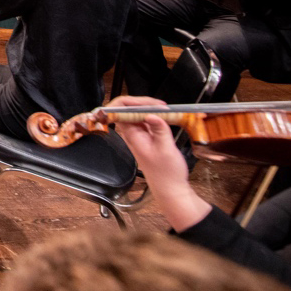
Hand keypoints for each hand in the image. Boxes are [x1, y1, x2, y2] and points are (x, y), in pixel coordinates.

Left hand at [104, 95, 210, 230]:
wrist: (170, 188)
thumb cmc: (167, 172)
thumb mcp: (166, 149)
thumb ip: (159, 130)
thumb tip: (152, 114)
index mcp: (131, 135)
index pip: (120, 111)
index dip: (132, 102)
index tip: (152, 103)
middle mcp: (132, 134)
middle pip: (129, 110)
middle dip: (144, 103)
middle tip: (163, 105)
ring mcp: (139, 135)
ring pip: (139, 115)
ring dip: (151, 109)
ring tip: (166, 109)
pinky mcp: (147, 138)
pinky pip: (147, 122)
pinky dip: (156, 116)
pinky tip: (167, 116)